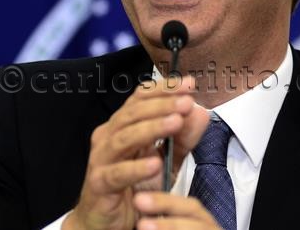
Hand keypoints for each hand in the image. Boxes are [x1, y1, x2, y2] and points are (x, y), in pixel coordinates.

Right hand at [63, 76, 209, 229]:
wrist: (108, 222)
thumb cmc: (134, 187)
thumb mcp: (167, 160)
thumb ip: (184, 138)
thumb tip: (200, 112)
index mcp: (124, 125)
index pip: (141, 97)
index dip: (164, 88)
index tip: (189, 84)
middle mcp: (109, 136)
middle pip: (133, 113)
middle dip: (162, 105)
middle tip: (186, 102)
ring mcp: (101, 159)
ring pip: (124, 137)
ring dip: (152, 128)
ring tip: (176, 123)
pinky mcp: (99, 184)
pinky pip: (116, 173)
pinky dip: (135, 168)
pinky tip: (154, 163)